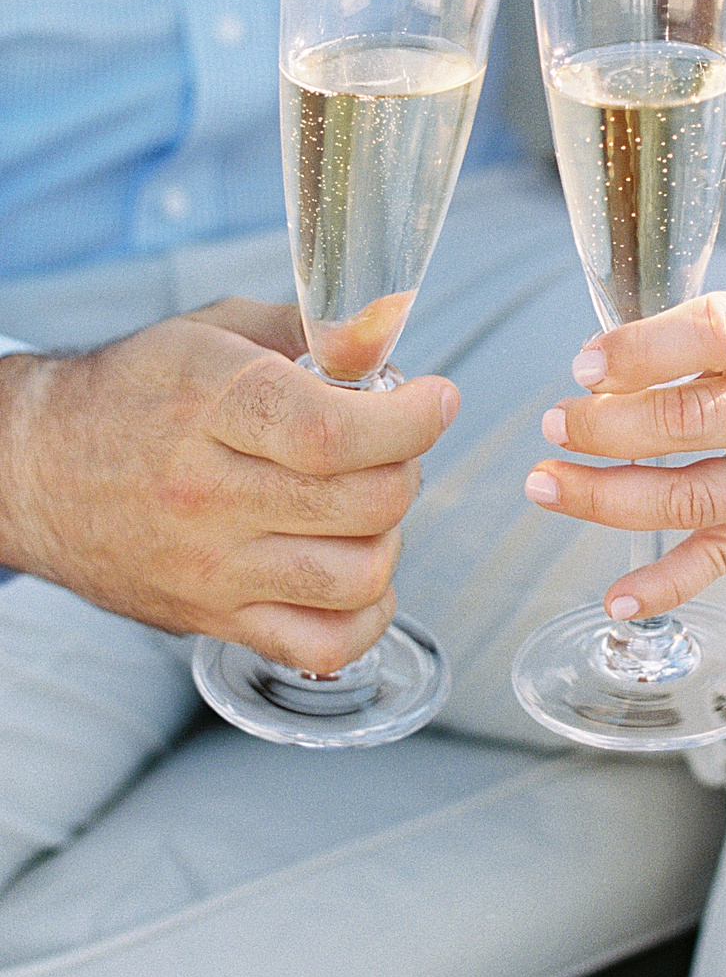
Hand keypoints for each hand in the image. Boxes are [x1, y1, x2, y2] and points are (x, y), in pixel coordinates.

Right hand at [0, 301, 458, 673]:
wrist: (35, 468)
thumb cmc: (131, 394)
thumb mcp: (212, 332)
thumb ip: (309, 332)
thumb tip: (386, 343)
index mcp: (210, 405)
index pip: (332, 432)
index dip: (408, 420)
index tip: (435, 400)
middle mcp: (208, 494)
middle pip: (363, 503)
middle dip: (405, 466)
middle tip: (393, 446)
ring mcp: (210, 567)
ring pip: (357, 577)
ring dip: (389, 537)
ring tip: (366, 506)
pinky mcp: (212, 618)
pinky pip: (323, 644)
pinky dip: (365, 616)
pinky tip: (355, 574)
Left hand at [524, 269, 725, 619]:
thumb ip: (708, 333)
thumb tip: (600, 371)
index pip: (716, 334)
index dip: (641, 350)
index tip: (583, 364)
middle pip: (693, 419)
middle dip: (606, 427)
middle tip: (552, 423)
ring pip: (694, 494)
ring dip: (609, 496)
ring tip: (547, 484)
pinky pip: (725, 558)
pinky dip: (668, 584)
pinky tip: (618, 599)